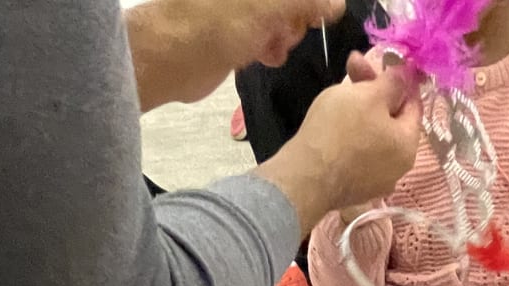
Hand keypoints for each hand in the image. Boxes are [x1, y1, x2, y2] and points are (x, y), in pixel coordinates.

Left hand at [128, 0, 344, 110]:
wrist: (171, 55)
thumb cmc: (218, 22)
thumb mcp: (270, 5)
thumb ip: (308, 1)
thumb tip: (337, 4)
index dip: (312, 2)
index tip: (318, 14)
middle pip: (292, 2)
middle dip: (295, 16)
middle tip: (285, 30)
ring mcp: (241, 7)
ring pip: (282, 18)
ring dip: (285, 34)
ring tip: (272, 47)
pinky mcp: (236, 30)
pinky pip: (267, 34)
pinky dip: (271, 45)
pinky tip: (266, 56)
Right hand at [259, 58, 421, 236]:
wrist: (306, 177)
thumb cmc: (340, 131)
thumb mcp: (369, 95)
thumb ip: (393, 83)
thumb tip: (406, 75)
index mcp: (408, 146)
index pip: (414, 106)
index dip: (400, 80)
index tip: (384, 60)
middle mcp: (398, 168)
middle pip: (391, 119)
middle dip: (374, 90)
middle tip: (353, 64)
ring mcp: (375, 182)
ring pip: (374, 135)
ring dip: (361, 109)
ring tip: (341, 89)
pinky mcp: (354, 188)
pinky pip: (359, 152)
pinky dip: (352, 133)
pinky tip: (336, 120)